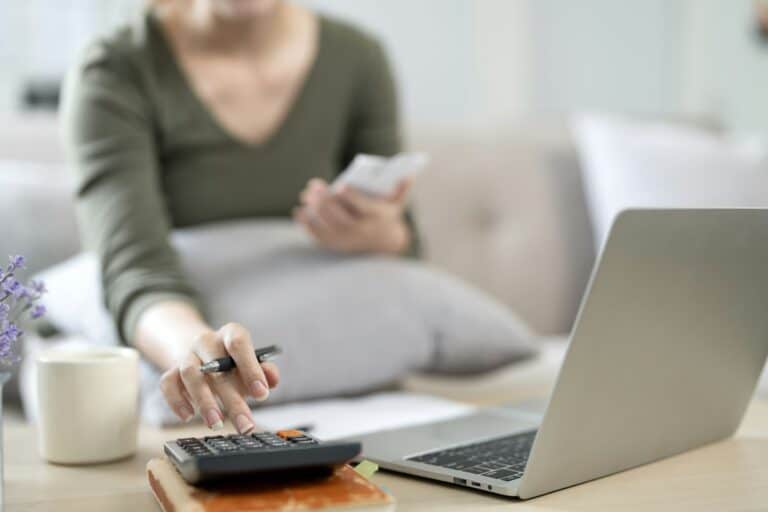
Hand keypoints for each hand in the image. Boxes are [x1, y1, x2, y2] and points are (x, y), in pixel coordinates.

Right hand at [159, 322, 279, 432]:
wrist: (200, 352)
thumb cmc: (232, 362)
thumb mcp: (252, 364)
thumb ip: (265, 370)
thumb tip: (272, 380)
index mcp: (231, 334)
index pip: (238, 343)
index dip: (251, 368)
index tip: (262, 394)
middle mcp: (206, 341)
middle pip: (216, 366)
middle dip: (232, 399)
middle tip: (245, 425)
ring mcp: (186, 355)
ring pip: (190, 374)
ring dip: (204, 401)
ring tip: (216, 423)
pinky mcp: (171, 371)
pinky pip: (168, 383)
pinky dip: (176, 400)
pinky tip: (188, 416)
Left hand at [294, 178, 411, 253]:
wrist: (383, 243)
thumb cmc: (386, 215)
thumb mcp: (396, 202)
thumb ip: (401, 188)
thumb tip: (408, 174)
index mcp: (375, 216)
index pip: (362, 206)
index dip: (351, 197)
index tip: (341, 185)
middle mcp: (361, 230)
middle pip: (340, 216)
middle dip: (326, 200)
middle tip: (314, 186)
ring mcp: (347, 240)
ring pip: (327, 225)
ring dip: (315, 210)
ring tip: (306, 196)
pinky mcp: (336, 245)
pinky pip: (319, 236)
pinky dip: (307, 225)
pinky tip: (298, 212)